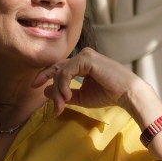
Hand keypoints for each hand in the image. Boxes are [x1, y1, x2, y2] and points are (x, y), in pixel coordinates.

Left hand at [33, 47, 152, 117]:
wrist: (127, 93)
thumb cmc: (108, 94)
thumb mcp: (82, 96)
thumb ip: (64, 93)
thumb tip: (45, 91)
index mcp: (82, 64)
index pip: (59, 67)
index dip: (46, 75)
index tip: (36, 85)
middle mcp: (83, 56)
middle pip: (57, 66)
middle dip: (45, 78)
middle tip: (35, 87)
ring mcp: (85, 56)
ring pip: (61, 71)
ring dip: (58, 90)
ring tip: (61, 104)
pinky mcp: (87, 59)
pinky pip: (67, 71)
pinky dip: (63, 85)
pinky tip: (67, 96)